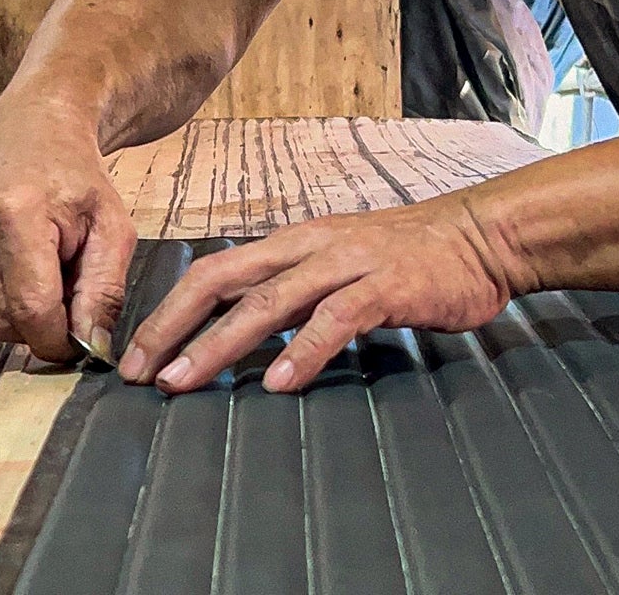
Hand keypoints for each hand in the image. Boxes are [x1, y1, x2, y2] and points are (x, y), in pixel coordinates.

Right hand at [0, 109, 137, 362]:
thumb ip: (105, 289)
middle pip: (1, 321)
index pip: (31, 307)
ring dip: (20, 313)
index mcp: (15, 213)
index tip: (81, 341)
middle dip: (40, 327)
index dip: (58, 340)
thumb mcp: (113, 226)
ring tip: (46, 273)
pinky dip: (1, 299)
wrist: (32, 132)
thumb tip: (91, 346)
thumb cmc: (76, 177)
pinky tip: (19, 267)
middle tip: (69, 296)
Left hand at [117, 193, 536, 393]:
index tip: (138, 356)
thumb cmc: (408, 258)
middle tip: (143, 373)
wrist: (480, 237)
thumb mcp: (337, 265)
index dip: (168, 312)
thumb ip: (293, 293)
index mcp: (292, 243)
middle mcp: (309, 248)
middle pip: (223, 280)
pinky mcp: (386, 287)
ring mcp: (347, 264)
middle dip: (175, 326)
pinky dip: (305, 350)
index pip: (213, 273)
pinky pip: (336, 318)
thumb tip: (238, 332)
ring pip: (270, 301)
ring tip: (188, 380)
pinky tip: (280, 382)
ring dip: (222, 343)